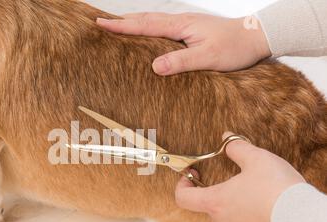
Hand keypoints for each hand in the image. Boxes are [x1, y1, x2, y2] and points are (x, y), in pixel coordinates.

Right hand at [97, 13, 270, 74]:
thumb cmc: (235, 48)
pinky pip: (162, 28)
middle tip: (101, 23)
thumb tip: (155, 66)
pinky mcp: (190, 31)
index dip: (122, 26)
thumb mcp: (208, 57)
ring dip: (133, 23)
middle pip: (145, 19)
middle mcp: (180, 22)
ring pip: (152, 22)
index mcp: (181, 26)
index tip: (101, 24)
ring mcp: (185, 25)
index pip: (145, 25)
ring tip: (116, 27)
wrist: (256, 37)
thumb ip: (182, 61)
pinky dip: (147, 28)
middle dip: (122, 21)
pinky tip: (145, 35)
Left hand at [175, 132, 304, 221]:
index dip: (182, 186)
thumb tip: (227, 138)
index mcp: (216, 201)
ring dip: (237, 209)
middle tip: (241, 184)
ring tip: (258, 198)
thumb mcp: (257, 159)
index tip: (190, 178)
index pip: (184, 198)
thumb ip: (237, 148)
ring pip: (229, 220)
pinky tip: (267, 214)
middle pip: (211, 207)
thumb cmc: (278, 190)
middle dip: (222, 194)